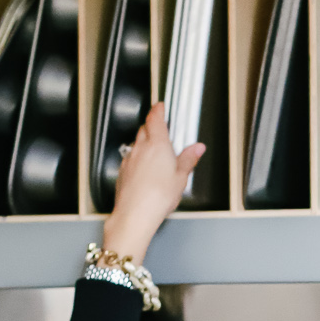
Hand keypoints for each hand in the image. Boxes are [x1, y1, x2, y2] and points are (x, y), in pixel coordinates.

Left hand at [102, 102, 203, 263]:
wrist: (135, 214)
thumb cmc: (157, 196)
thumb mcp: (181, 177)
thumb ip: (188, 159)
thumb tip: (197, 148)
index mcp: (157, 144)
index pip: (155, 119)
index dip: (158, 110)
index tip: (160, 106)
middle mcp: (140, 148)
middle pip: (144, 129)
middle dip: (152, 126)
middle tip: (161, 130)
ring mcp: (129, 160)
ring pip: (136, 144)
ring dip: (144, 144)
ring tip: (156, 154)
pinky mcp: (122, 172)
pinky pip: (130, 159)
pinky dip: (137, 159)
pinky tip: (145, 171)